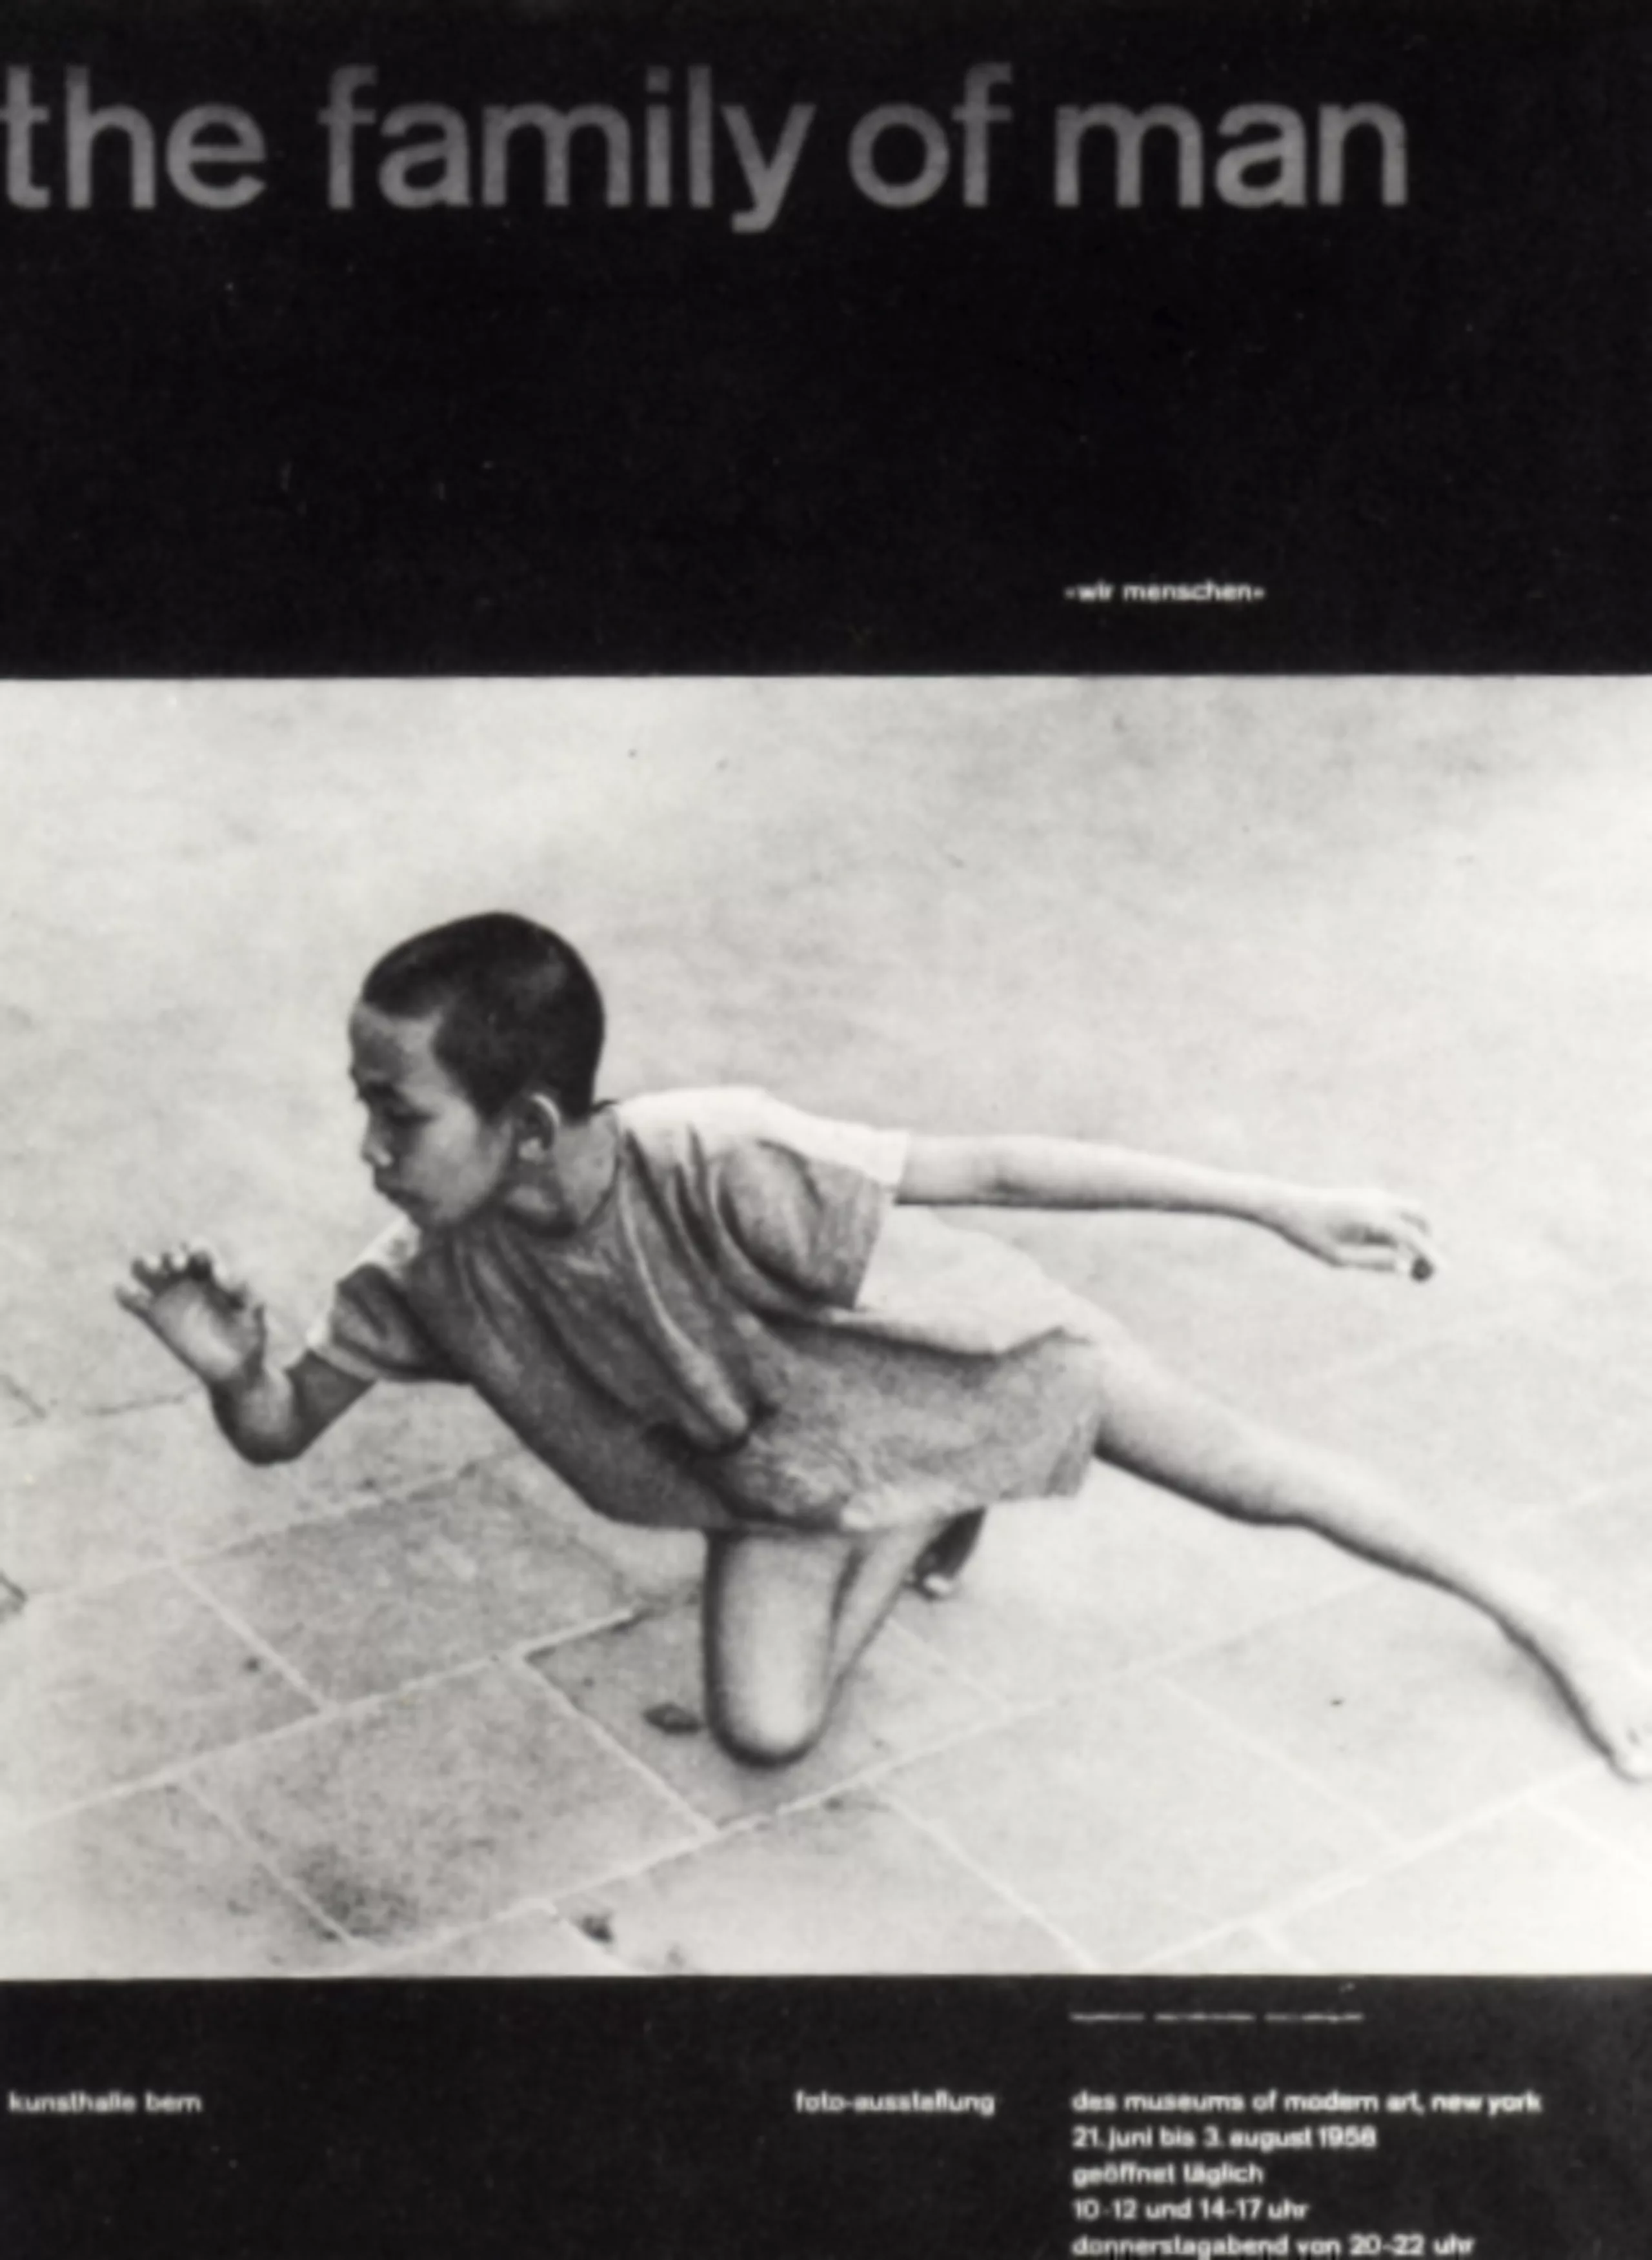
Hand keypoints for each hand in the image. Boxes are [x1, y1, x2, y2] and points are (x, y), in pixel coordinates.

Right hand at [115, 1243, 268, 1386]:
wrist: (234, 1370)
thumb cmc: (249, 1339)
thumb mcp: (253, 1312)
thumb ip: (243, 1291)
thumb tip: (219, 1272)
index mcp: (212, 1275)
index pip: (198, 1249)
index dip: (198, 1248)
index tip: (206, 1266)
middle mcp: (187, 1282)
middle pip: (170, 1254)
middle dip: (172, 1254)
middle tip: (179, 1266)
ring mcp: (169, 1298)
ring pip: (144, 1269)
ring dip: (144, 1263)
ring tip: (154, 1270)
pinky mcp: (154, 1319)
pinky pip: (132, 1301)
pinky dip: (125, 1294)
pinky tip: (130, 1294)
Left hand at [1267, 1188, 1435, 1278]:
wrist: (1287, 1205)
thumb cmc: (1310, 1235)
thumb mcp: (1340, 1257)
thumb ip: (1374, 1261)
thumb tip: (1405, 1265)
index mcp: (1371, 1215)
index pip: (1411, 1234)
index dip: (1429, 1252)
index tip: (1444, 1269)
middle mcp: (1377, 1200)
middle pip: (1419, 1216)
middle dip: (1426, 1238)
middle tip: (1422, 1264)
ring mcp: (1373, 1194)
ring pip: (1407, 1211)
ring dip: (1410, 1232)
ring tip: (1383, 1255)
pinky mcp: (1367, 1195)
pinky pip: (1393, 1211)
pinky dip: (1396, 1227)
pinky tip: (1370, 1243)